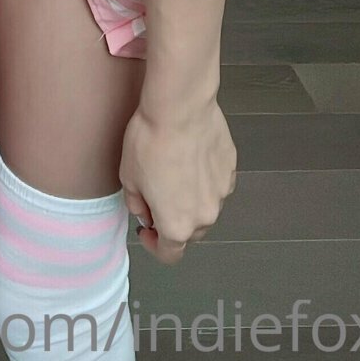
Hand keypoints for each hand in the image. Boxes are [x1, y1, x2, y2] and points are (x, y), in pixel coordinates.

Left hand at [119, 98, 236, 265]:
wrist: (180, 107)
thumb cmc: (150, 141)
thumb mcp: (129, 178)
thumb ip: (138, 204)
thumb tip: (147, 211)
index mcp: (177, 225)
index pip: (169, 253)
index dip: (154, 245)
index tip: (146, 229)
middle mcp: (205, 215)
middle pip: (190, 231)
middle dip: (173, 220)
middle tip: (157, 195)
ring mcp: (222, 192)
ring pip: (205, 206)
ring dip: (191, 199)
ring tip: (175, 170)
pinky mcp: (231, 168)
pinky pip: (216, 183)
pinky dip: (205, 178)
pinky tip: (191, 156)